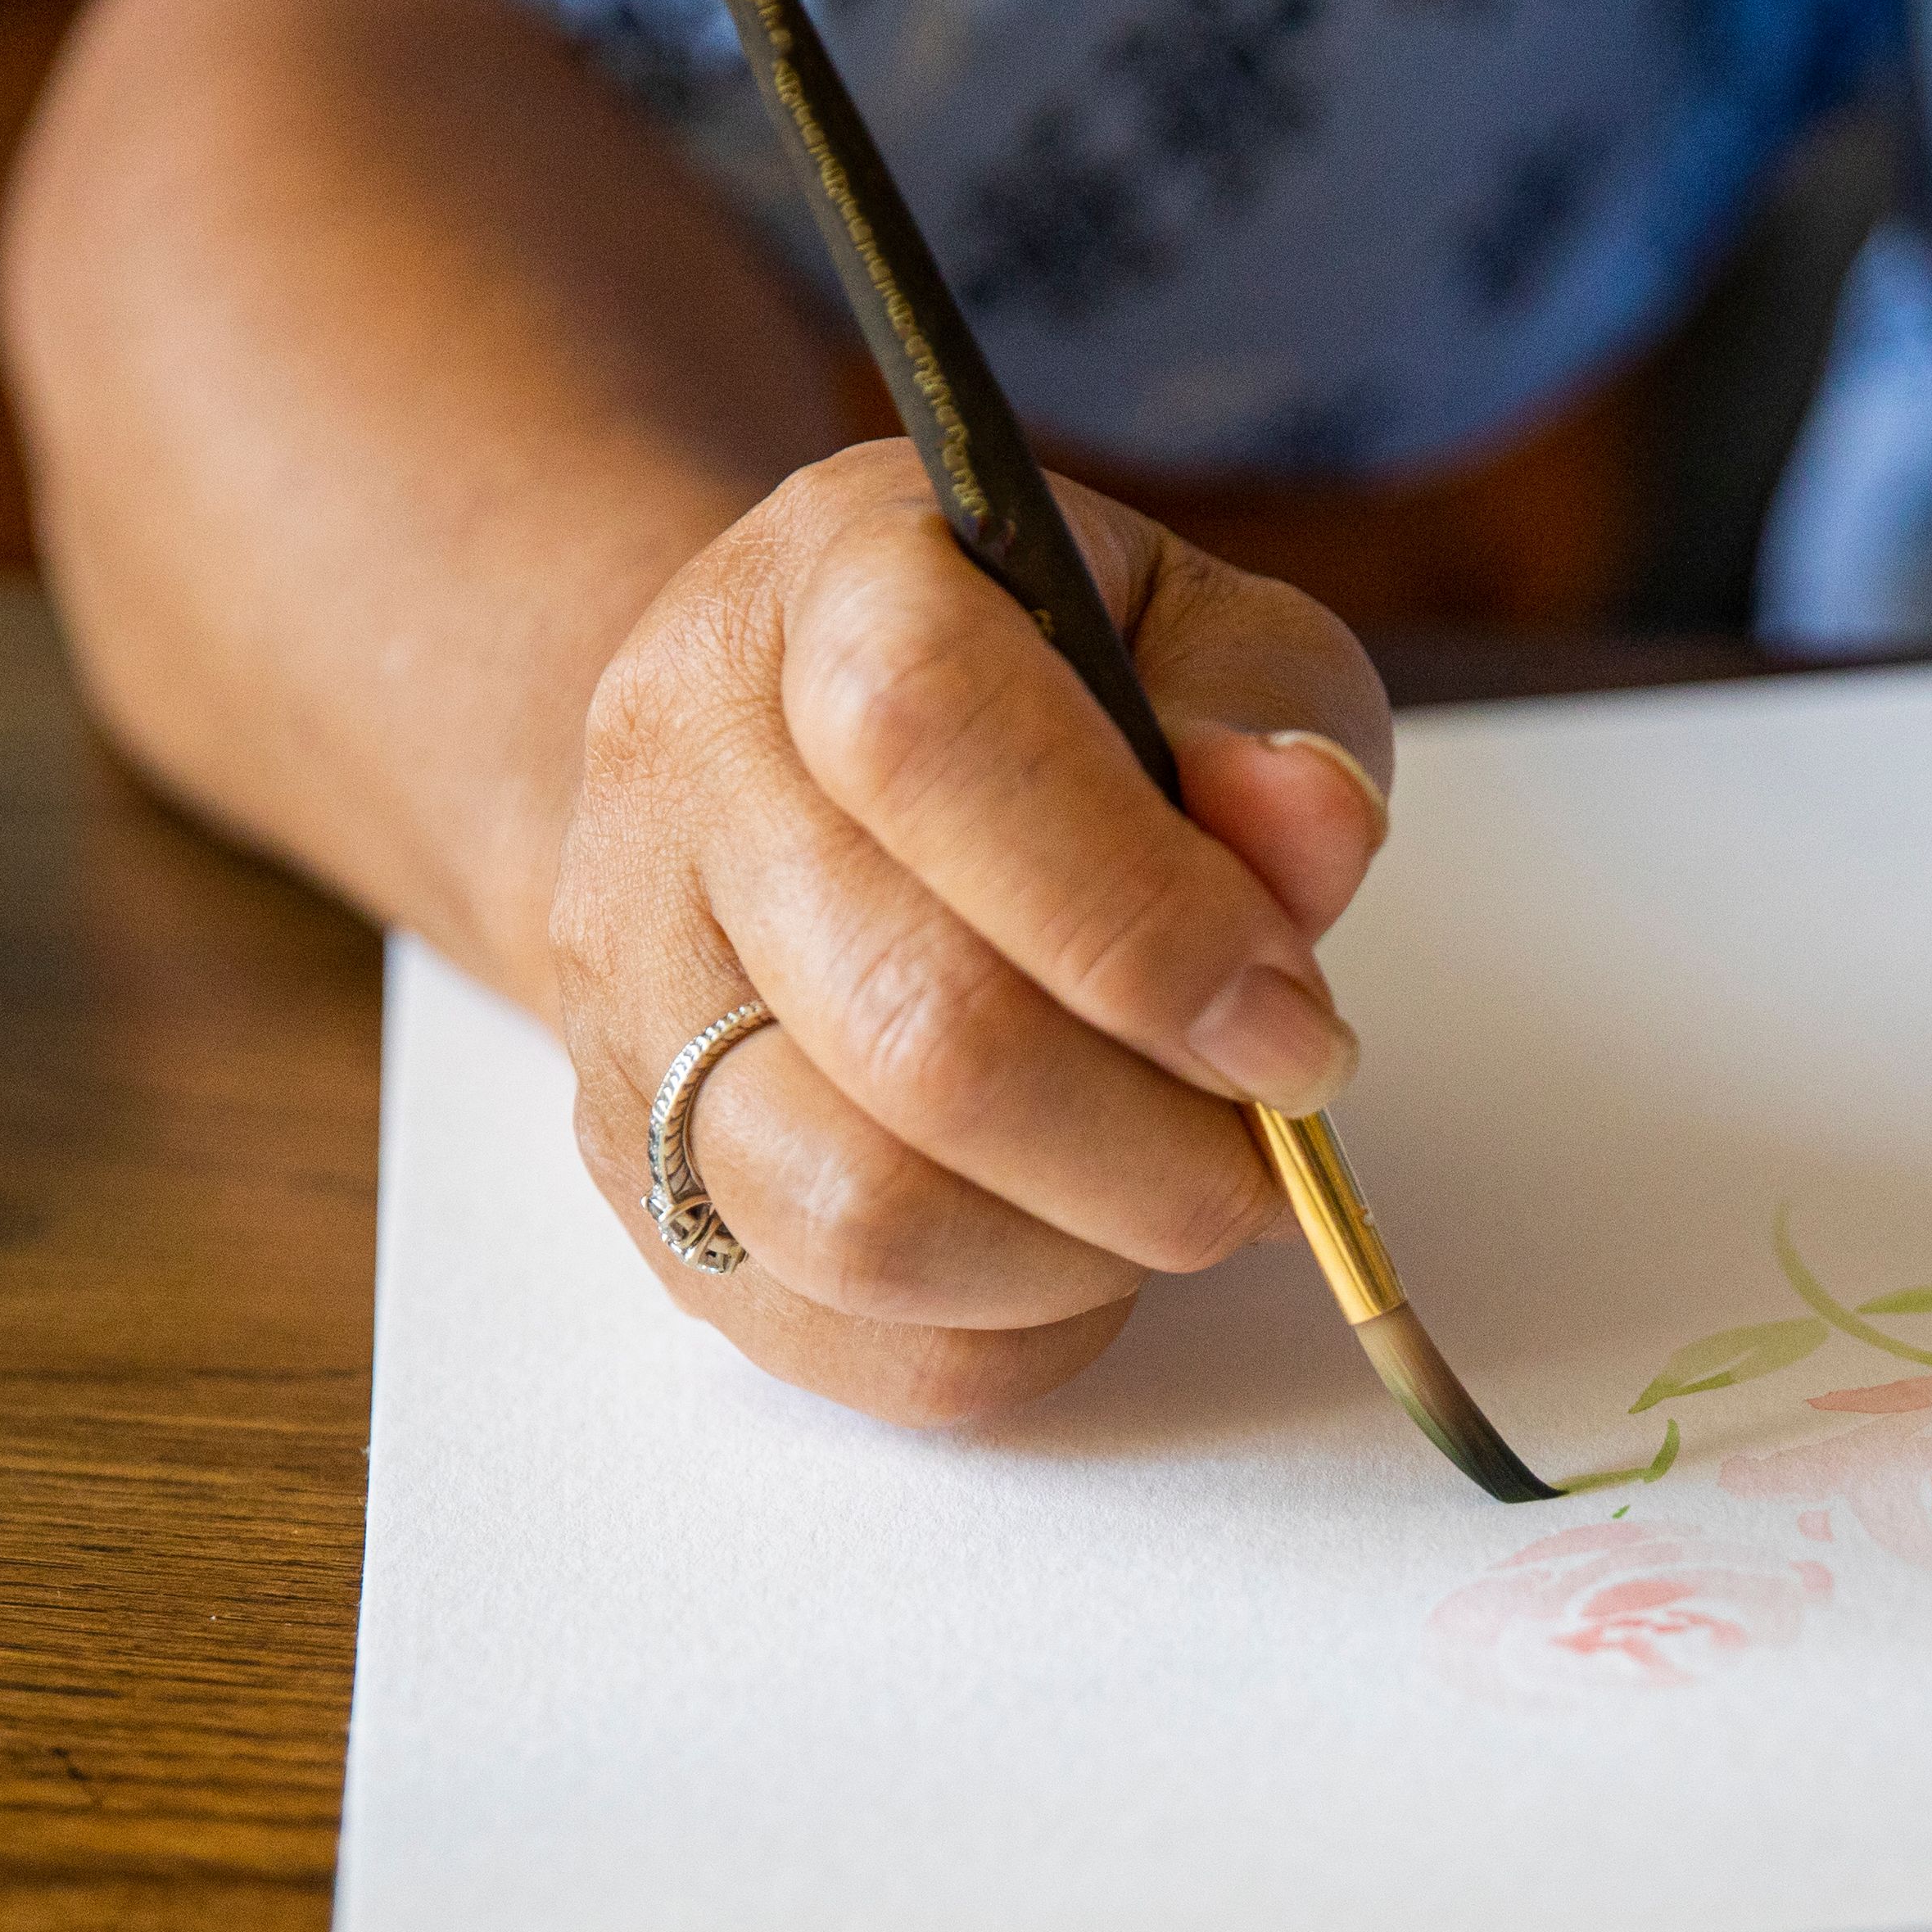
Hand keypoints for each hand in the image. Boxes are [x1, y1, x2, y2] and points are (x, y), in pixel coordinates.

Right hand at [551, 439, 1395, 1423]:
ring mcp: (626, 995)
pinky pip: (849, 1338)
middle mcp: (672, 783)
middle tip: (1272, 1140)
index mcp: (816, 593)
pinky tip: (1072, 1240)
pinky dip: (1014, 1328)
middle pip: (913, 1028)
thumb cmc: (1030, 701)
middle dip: (1158, 1138)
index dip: (1140, 914)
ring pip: (858, 1216)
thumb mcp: (1186, 631)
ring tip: (1173, 1189)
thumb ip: (1268, 710)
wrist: (775, 770)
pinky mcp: (634, 1173)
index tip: (1294, 1024)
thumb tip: (1305, 828)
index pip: (926, 733)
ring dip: (1082, 1250)